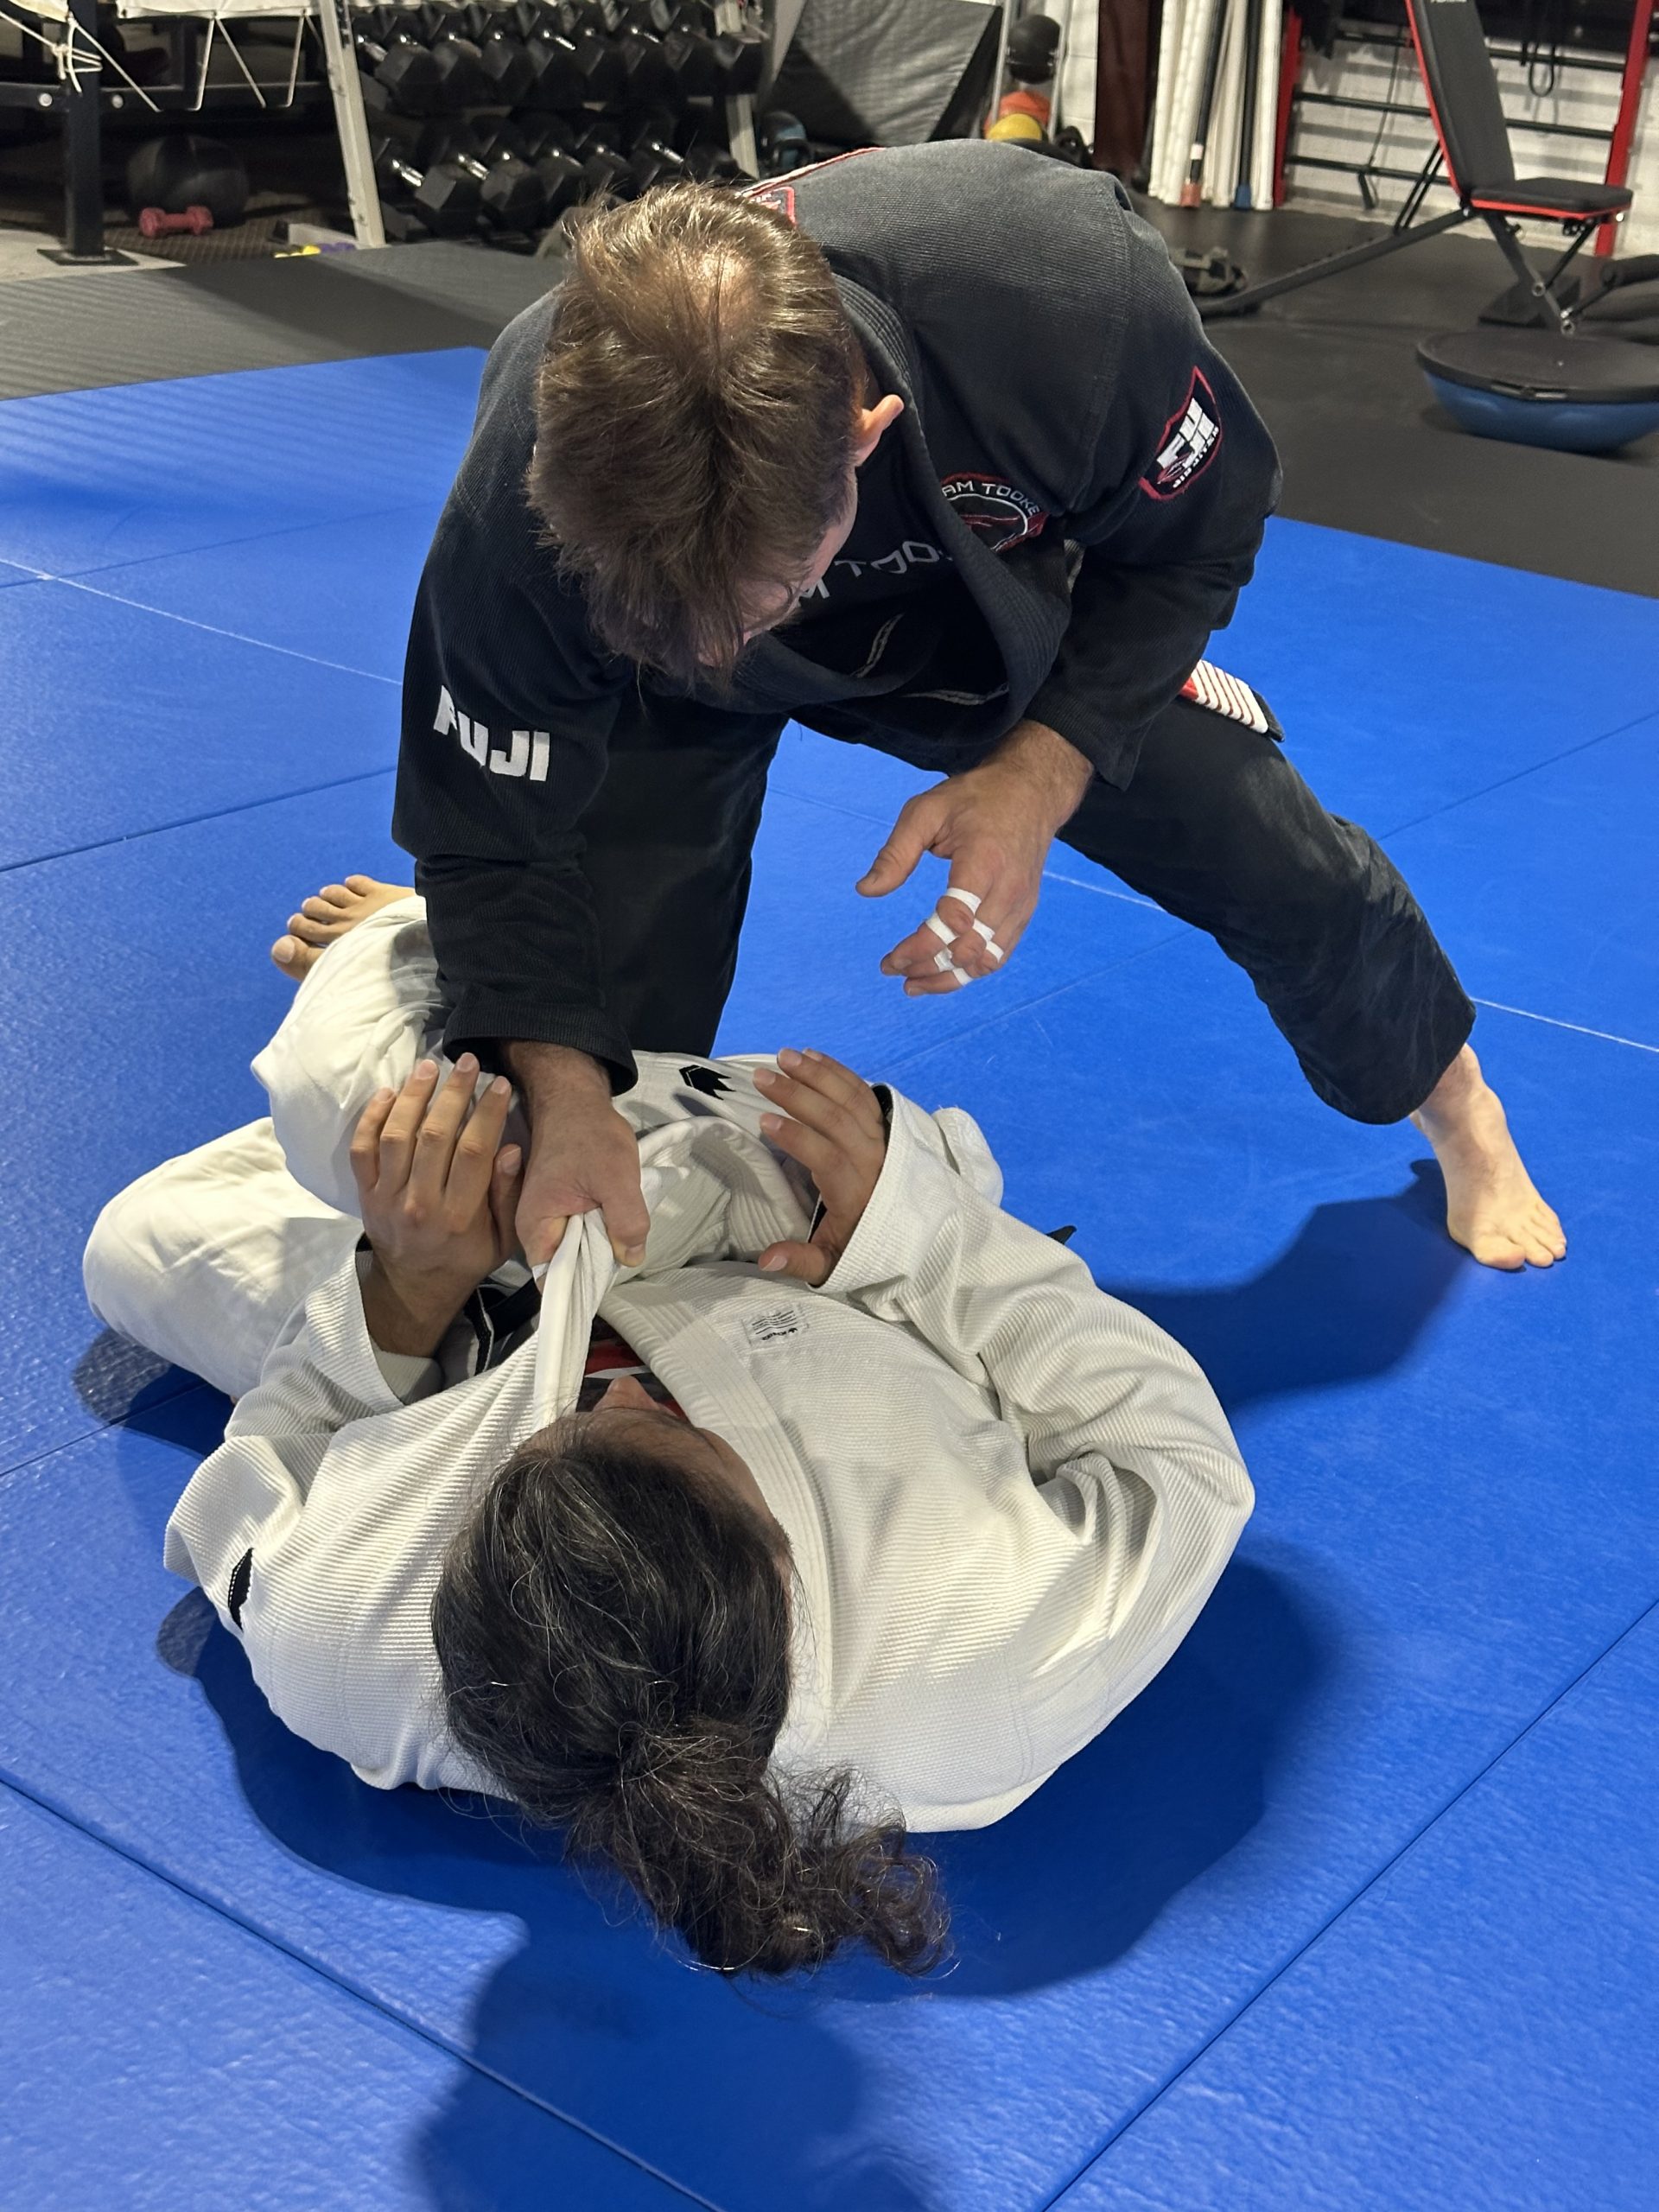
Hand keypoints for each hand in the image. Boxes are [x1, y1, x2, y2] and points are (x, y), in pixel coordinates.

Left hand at [351, 1055, 521, 1354]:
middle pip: (434, 1136)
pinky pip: (361, 1149)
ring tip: (429, 1067)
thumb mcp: (503, 1239)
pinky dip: (371, 1118)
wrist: (414, 1285)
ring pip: (397, 1136)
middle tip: (466, 1062)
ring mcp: (387, 1197)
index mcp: (458, 1216)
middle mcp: (419, 1204)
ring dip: (413, 1096)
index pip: (474, 1152)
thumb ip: (508, 1196)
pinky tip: (389, 1092)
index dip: (487, 1113)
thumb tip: (510, 1150)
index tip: (498, 1084)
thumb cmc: (467, 1257)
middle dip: (453, 1093)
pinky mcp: (365, 1193)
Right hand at [505, 1041, 649, 1270]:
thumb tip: (631, 1259)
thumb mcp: (617, 1178)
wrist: (573, 1100)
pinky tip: (616, 1220)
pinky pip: (580, 1232)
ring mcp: (546, 1219)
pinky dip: (600, 1230)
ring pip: (577, 1250)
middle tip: (625, 1250)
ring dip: (601, 1246)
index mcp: (536, 1228)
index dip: (580, 1287)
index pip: (553, 1280)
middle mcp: (533, 1230)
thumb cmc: (590, 1135)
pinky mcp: (560, 1209)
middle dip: (596, 1265)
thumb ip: (626, 1222)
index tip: (608, 1280)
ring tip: (624, 1235)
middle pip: (567, 1268)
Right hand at [752, 1048, 887, 1285]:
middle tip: (762, 1077)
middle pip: (838, 1119)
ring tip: (784, 1057)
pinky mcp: (884, 1125)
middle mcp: (874, 1160)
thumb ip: (800, 1261)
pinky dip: (837, 1072)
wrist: (912, 1234)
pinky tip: (812, 1056)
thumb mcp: (833, 1264)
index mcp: (857, 1193)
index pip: (828, 1158)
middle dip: (798, 1095)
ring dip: (816, 1075)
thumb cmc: (863, 1245)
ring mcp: (881, 1139)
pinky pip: (862, 1092)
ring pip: (850, 1099)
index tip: (765, 1120)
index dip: (799, 1138)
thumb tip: (766, 1260)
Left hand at [858, 719, 1092, 993]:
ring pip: (988, 961)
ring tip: (913, 985)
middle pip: (969, 948)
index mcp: (983, 861)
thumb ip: (895, 853)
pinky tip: (943, 972)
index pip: (953, 921)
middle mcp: (1008, 889)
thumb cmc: (974, 798)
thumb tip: (865, 891)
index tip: (889, 960)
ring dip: (949, 979)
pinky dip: (970, 971)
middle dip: (927, 967)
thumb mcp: (926, 811)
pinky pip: (1000, 954)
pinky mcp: (1024, 912)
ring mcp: (1021, 904)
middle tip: (893, 970)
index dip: (920, 947)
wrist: (1032, 791)